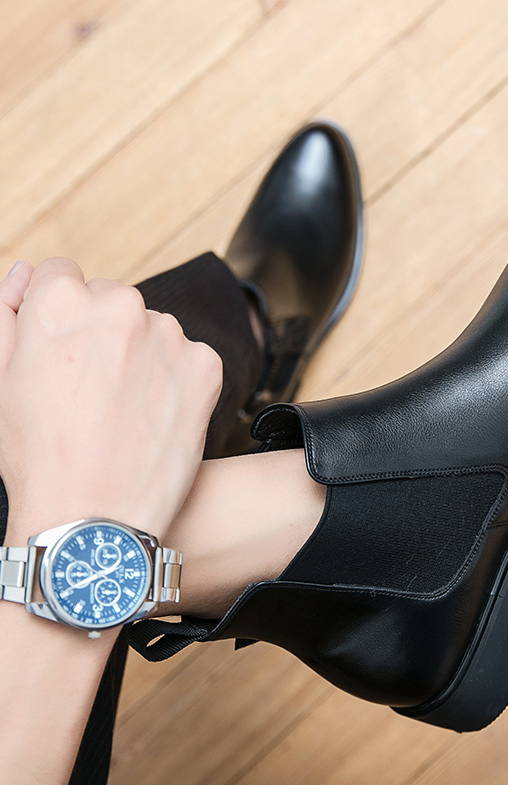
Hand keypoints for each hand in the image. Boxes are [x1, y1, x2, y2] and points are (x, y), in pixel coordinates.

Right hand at [0, 258, 222, 543]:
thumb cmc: (40, 454)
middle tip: (94, 388)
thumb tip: (27, 272)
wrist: (95, 518)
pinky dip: (176, 377)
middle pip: (112, 299)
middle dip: (103, 331)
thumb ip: (7, 313)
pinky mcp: (205, 364)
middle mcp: (120, 306)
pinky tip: (155, 414)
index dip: (59, 316)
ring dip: (142, 353)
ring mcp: (168, 335)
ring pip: (153, 328)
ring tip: (124, 408)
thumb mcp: (0, 379)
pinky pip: (188, 356)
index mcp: (60, 302)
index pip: (62, 275)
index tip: (64, 353)